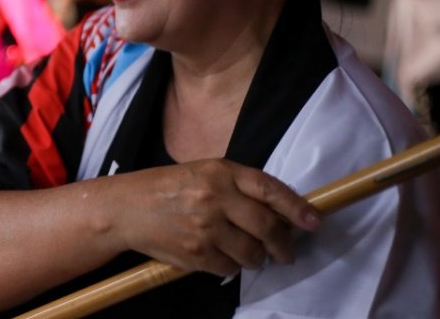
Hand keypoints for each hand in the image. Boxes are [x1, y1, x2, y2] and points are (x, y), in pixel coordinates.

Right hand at [110, 159, 320, 276]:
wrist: (125, 209)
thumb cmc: (166, 188)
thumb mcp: (202, 173)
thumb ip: (237, 187)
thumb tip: (280, 211)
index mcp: (220, 172)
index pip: (270, 189)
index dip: (297, 207)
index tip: (314, 222)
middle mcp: (215, 197)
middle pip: (267, 226)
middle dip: (284, 244)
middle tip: (287, 252)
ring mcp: (205, 227)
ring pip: (252, 252)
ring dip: (258, 258)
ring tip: (251, 255)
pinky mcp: (196, 252)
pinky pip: (230, 267)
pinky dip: (232, 266)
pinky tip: (223, 257)